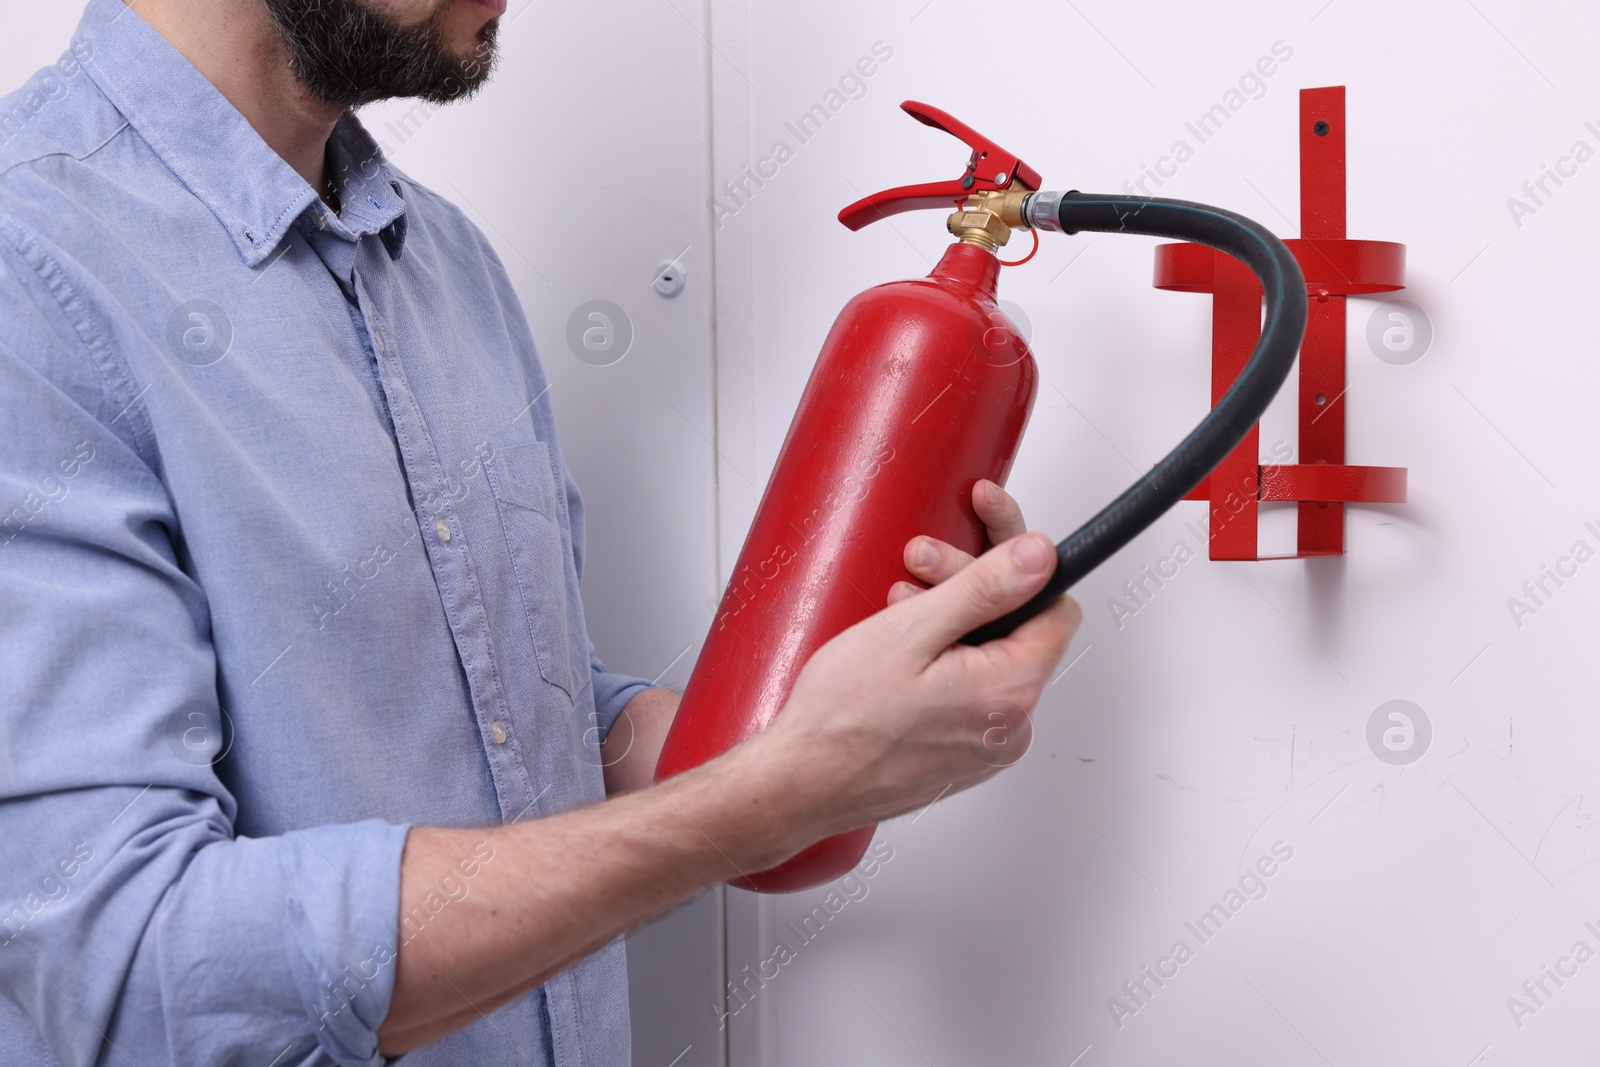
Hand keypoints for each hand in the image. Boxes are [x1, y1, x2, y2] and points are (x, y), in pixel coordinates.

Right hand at [749, 479, 1080, 848]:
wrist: (800, 783)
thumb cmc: (840, 720)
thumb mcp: (911, 631)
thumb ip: (985, 588)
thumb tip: (1040, 557)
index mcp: (1009, 693)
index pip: (1055, 608)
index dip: (1019, 567)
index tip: (986, 541)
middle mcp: (1011, 728)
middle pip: (1019, 630)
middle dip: (971, 588)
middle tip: (921, 569)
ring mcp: (987, 747)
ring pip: (991, 659)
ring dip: (951, 624)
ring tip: (898, 612)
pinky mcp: (963, 757)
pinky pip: (971, 693)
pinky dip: (942, 663)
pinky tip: (901, 654)